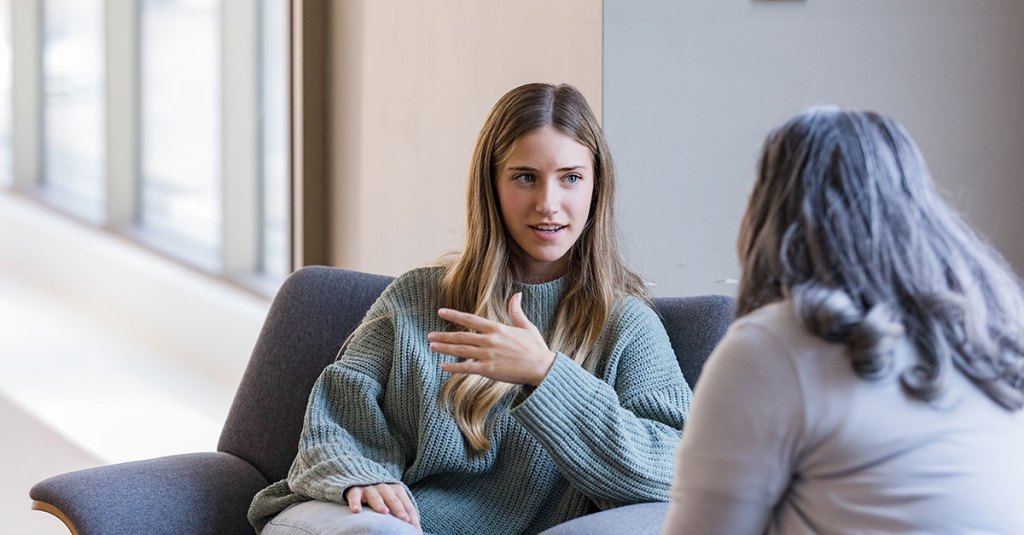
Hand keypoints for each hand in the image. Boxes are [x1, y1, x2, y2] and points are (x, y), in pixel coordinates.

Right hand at [345, 483, 421, 531]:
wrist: (361, 475)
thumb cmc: (382, 495)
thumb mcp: (394, 500)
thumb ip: (405, 513)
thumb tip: (418, 532)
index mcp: (397, 490)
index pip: (407, 505)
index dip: (412, 518)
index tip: (416, 530)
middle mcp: (385, 488)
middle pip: (393, 500)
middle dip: (399, 509)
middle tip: (404, 519)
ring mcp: (369, 488)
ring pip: (375, 497)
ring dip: (380, 504)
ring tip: (384, 512)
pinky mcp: (355, 490)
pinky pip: (355, 497)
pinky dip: (355, 503)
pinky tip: (356, 510)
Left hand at [430, 293, 556, 385]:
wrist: (542, 367)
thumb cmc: (536, 348)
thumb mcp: (527, 327)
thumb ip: (517, 311)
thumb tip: (517, 295)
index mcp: (497, 328)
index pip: (470, 319)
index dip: (454, 315)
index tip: (441, 312)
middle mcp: (490, 340)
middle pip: (461, 336)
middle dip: (444, 336)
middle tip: (430, 336)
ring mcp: (488, 355)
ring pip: (461, 350)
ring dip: (445, 348)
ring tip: (432, 346)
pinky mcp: (489, 370)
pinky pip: (467, 368)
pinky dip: (453, 367)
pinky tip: (443, 366)